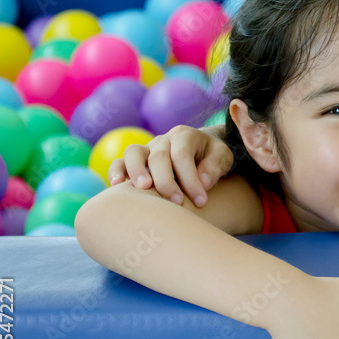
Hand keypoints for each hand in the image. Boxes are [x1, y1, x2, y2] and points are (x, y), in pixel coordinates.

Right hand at [107, 125, 232, 206]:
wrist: (200, 150)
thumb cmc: (211, 157)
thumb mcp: (222, 157)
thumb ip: (215, 167)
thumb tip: (203, 182)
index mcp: (185, 136)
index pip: (182, 156)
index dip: (190, 179)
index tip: (201, 201)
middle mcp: (163, 140)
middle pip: (159, 156)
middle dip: (167, 181)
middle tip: (177, 202)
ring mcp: (147, 149)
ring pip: (133, 153)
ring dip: (137, 171)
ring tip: (144, 188)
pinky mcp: (135, 161)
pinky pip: (119, 162)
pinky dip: (116, 171)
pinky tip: (117, 186)